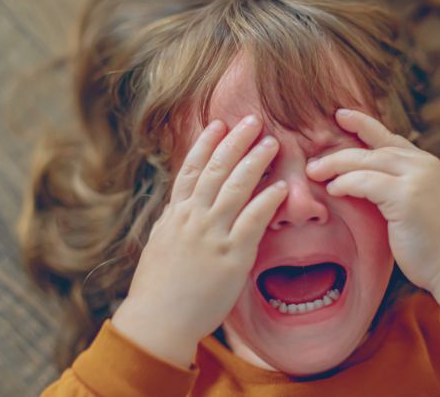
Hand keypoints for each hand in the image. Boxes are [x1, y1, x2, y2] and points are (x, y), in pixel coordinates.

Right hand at [112, 115, 287, 367]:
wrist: (158, 320)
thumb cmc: (158, 287)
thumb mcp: (160, 244)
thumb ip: (174, 220)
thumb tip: (182, 202)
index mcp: (174, 214)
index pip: (190, 170)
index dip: (206, 144)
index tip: (218, 124)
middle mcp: (192, 219)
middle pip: (215, 170)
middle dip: (235, 142)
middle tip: (253, 120)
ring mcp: (212, 236)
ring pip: (235, 188)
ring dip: (255, 162)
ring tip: (272, 143)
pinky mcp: (231, 257)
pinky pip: (253, 222)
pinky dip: (267, 201)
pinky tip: (281, 187)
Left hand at [305, 109, 439, 316]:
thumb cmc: (431, 242)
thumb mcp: (413, 204)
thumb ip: (394, 186)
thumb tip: (358, 179)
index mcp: (425, 163)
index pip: (388, 137)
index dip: (363, 124)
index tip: (340, 115)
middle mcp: (423, 164)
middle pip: (372, 148)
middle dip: (338, 152)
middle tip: (312, 162)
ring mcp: (417, 178)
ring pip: (366, 161)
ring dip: (336, 166)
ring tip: (314, 173)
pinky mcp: (407, 196)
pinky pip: (366, 182)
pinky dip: (346, 183)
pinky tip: (333, 189)